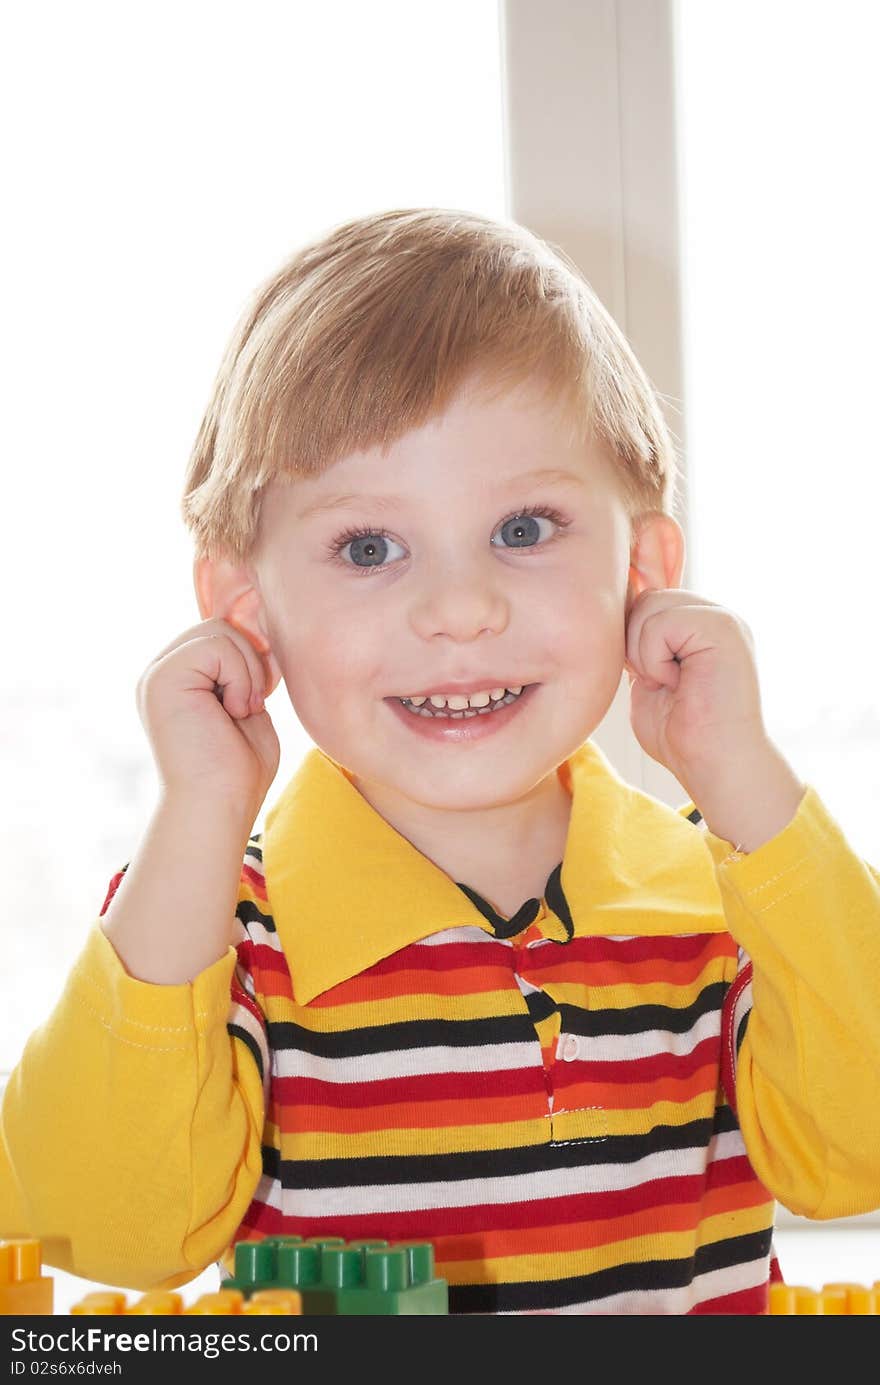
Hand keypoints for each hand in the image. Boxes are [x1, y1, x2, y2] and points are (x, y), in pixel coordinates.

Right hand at [136, 617, 280, 816]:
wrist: (220, 806)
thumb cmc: (238, 771)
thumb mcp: (246, 706)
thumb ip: (242, 670)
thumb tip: (255, 633)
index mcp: (179, 680)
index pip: (220, 634)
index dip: (249, 659)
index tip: (254, 701)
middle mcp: (161, 673)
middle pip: (220, 625)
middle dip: (250, 662)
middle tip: (248, 708)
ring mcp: (157, 674)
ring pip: (220, 630)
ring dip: (246, 672)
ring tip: (238, 712)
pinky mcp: (162, 678)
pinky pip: (216, 645)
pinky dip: (239, 677)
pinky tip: (231, 711)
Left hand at [624, 587, 766, 796]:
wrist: (714, 765)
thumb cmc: (681, 735)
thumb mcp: (648, 678)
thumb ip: (638, 643)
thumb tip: (616, 613)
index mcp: (699, 626)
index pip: (647, 602)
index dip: (631, 638)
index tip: (646, 677)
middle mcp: (715, 615)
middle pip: (646, 598)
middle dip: (635, 643)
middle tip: (659, 682)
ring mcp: (722, 618)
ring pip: (650, 605)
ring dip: (645, 653)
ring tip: (671, 684)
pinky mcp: (723, 627)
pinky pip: (661, 623)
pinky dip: (655, 659)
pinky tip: (678, 682)